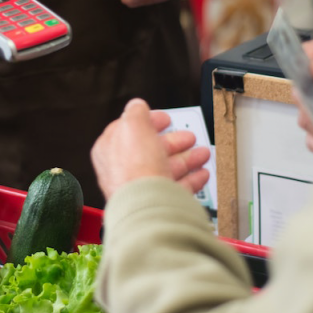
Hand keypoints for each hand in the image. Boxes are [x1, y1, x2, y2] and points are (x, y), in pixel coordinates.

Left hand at [91, 99, 210, 199]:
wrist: (147, 206)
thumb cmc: (135, 168)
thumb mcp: (134, 126)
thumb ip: (136, 112)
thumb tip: (137, 106)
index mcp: (110, 150)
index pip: (129, 130)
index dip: (149, 122)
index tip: (165, 119)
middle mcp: (123, 170)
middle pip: (151, 151)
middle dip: (173, 142)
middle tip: (188, 137)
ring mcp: (142, 188)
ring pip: (167, 169)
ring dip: (187, 159)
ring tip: (202, 154)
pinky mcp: (158, 202)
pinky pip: (177, 188)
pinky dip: (191, 180)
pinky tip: (201, 174)